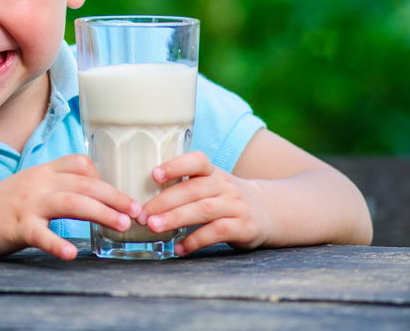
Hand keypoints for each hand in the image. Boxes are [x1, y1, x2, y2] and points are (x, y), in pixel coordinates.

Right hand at [0, 154, 140, 259]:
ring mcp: (27, 204)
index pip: (80, 163)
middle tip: (138, 212)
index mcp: (42, 171)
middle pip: (84, 183)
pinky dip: (56, 243)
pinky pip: (40, 234)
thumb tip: (93, 193)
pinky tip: (71, 253)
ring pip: (71, 202)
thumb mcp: (31, 185)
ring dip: (101, 212)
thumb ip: (57, 185)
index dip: (105, 178)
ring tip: (122, 225)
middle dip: (115, 196)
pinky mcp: (16, 226)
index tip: (123, 197)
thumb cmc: (2, 205)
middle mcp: (38, 183)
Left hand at [138, 151, 273, 255]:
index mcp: (213, 172)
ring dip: (176, 219)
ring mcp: (236, 206)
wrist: (268, 212)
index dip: (176, 165)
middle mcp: (225, 186)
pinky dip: (196, 241)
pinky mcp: (244, 227)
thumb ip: (184, 186)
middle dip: (165, 201)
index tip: (154, 174)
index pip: (197, 161)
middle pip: (193, 190)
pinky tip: (179, 248)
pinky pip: (217, 232)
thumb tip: (140, 196)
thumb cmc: (225, 198)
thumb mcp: (210, 185)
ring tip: (154, 227)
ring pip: (204, 210)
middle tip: (143, 214)